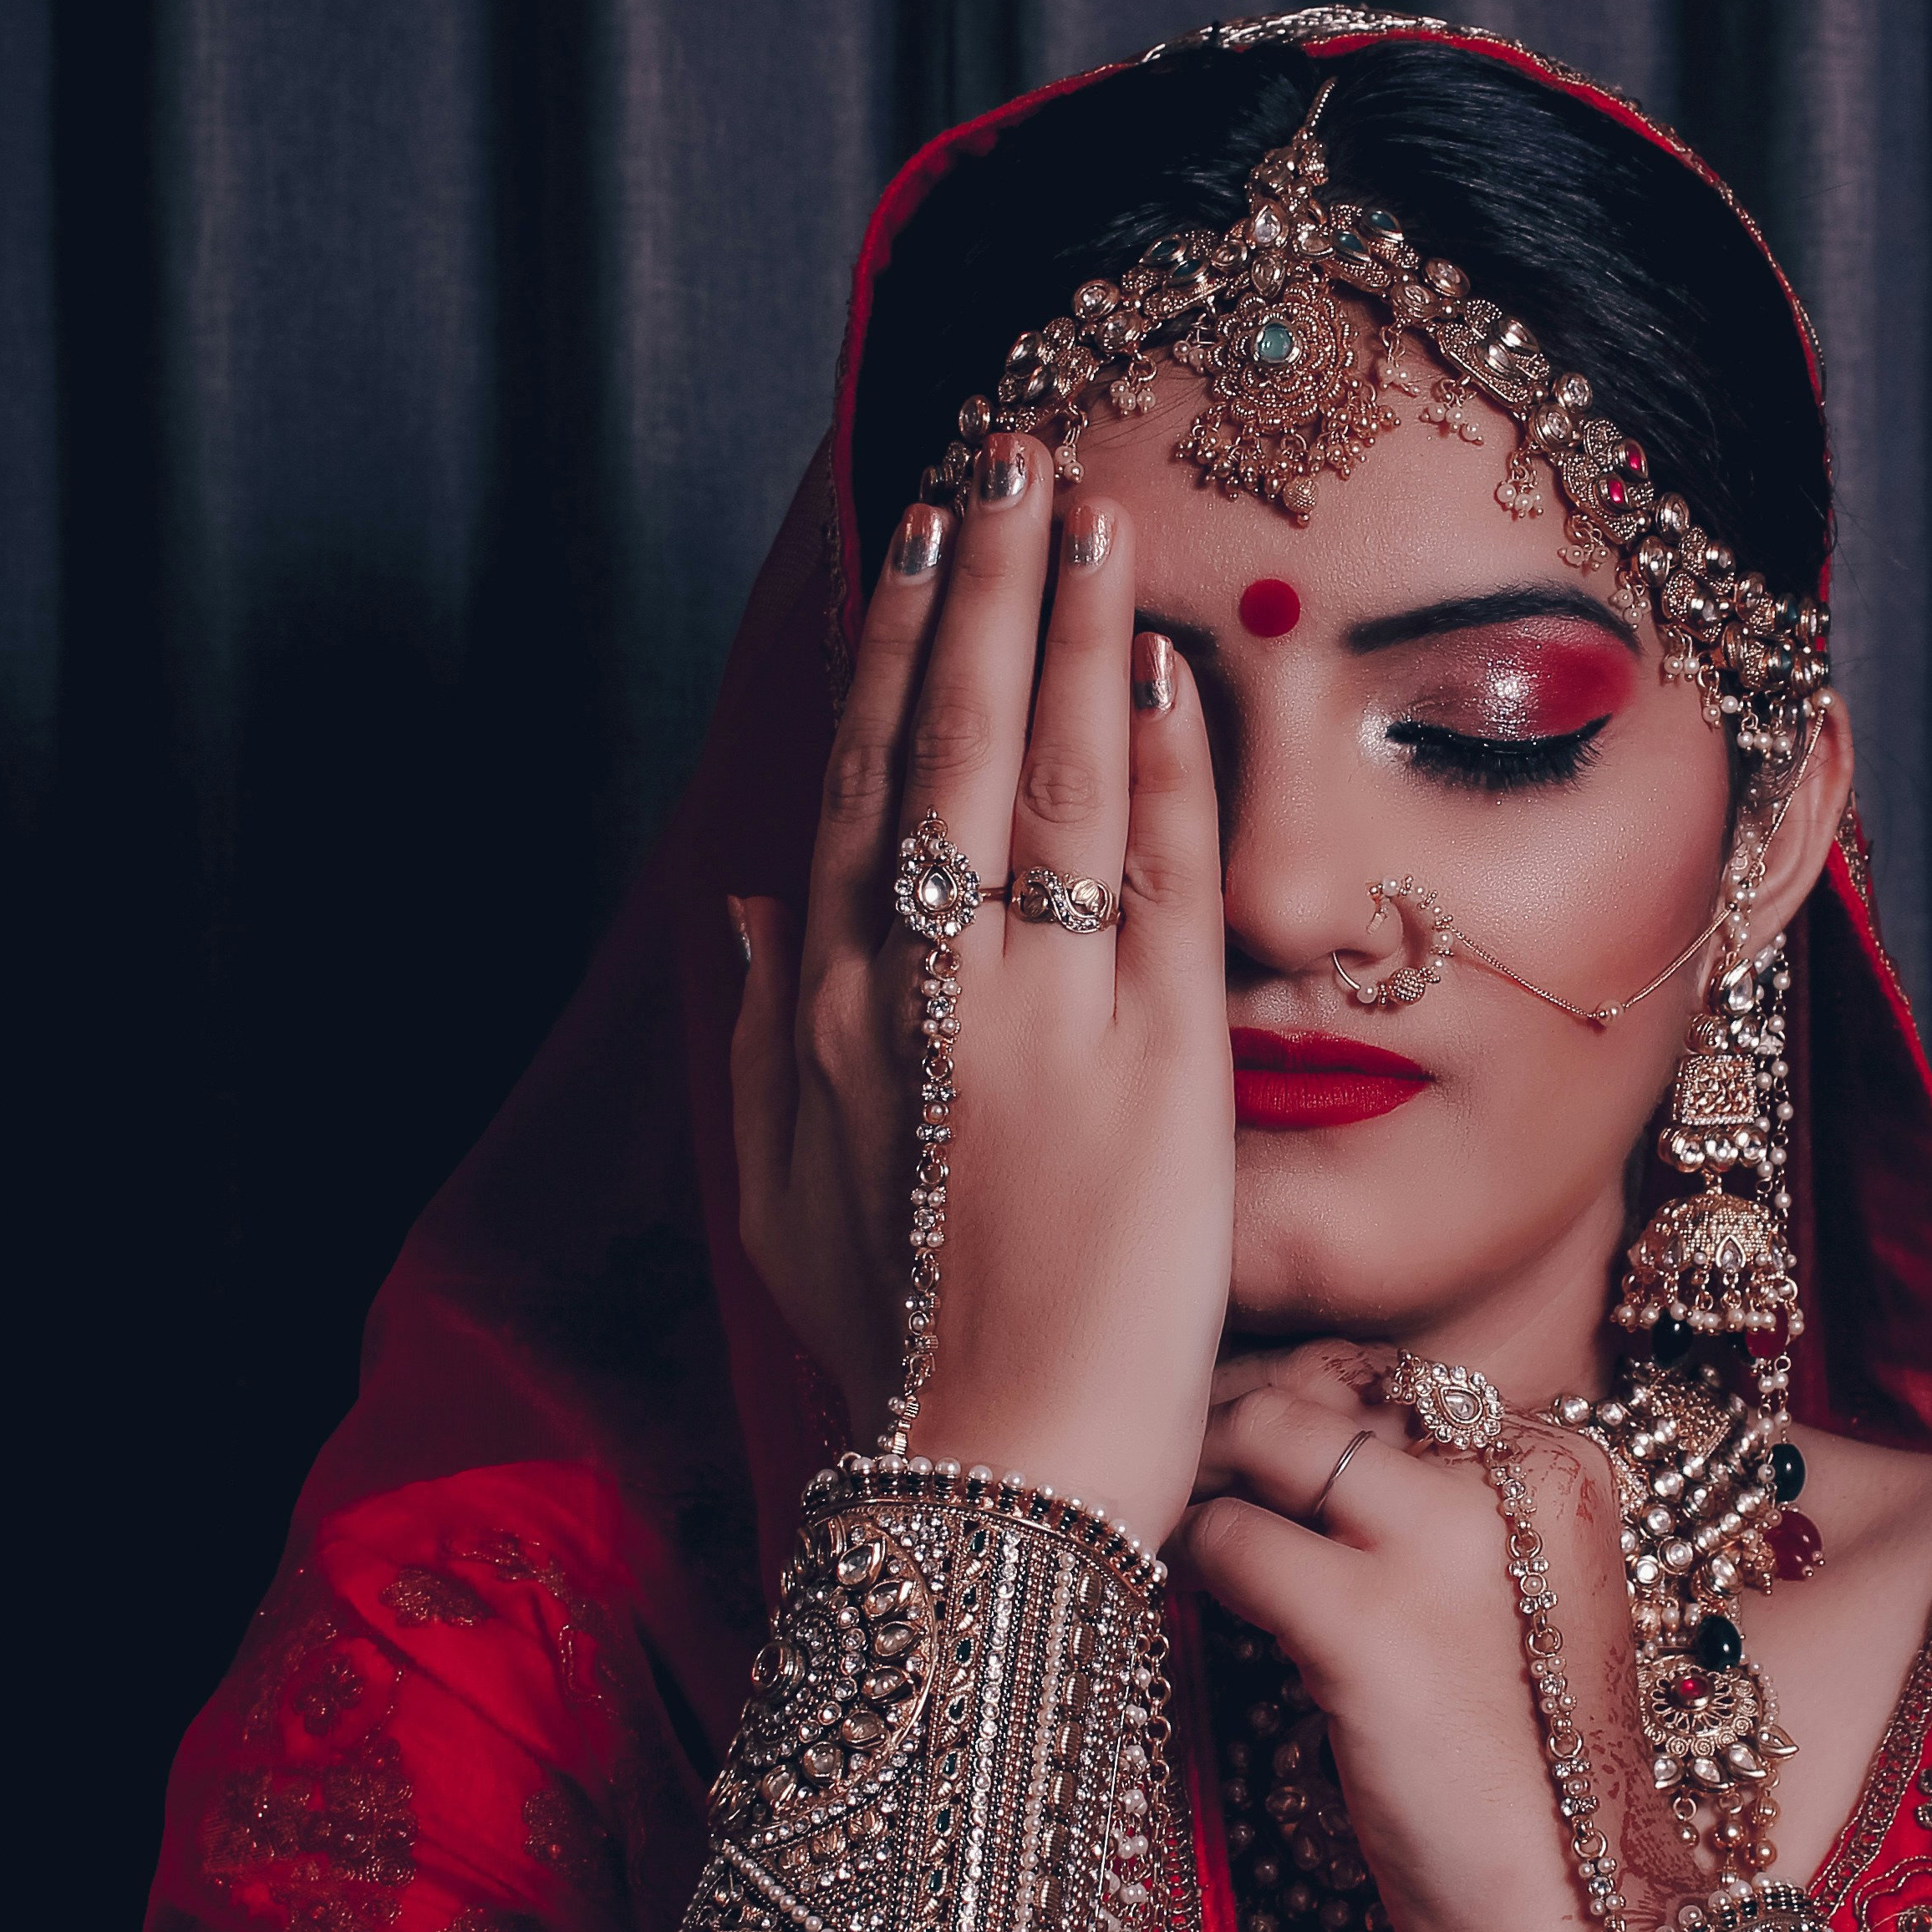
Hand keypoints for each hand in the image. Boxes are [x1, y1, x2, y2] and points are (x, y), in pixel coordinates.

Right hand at [731, 450, 1232, 1539]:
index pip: (855, 780)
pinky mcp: (1162, 1064)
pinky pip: (1169, 880)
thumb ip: (762, 1035)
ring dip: (1078, 629)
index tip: (921, 541)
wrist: (989, 1473)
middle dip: (986, 588)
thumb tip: (755, 906)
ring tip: (1096, 510)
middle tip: (1014, 458)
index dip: (893, 647)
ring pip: (1061, 778)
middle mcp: (922, 986)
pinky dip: (1171, 767)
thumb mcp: (781, 1187)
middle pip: (951, 741)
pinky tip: (1177, 671)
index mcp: (823, 1009)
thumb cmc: (890, 1343)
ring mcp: (1044, 1016)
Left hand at [1178, 1347, 1669, 1931]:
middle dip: (1236, 1425)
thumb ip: (1433, 1515)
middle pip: (1323, 1387)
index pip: (1394, 1378)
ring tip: (1181, 1541)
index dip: (1303, 1409)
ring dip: (1203, 1485)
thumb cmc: (1530, 1776)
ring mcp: (1440, 1541)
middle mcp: (1512, 1473)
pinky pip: (1230, 1541)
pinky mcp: (1367, 1624)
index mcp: (1560, 1464)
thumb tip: (1282, 1446)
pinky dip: (1197, 1568)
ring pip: (1263, 1437)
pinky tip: (1201, 1611)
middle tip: (1185, 1483)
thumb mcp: (1514, 1604)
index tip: (1252, 1457)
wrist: (1581, 1917)